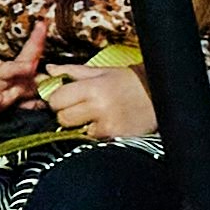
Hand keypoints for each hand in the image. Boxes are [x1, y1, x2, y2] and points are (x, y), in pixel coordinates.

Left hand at [42, 59, 161, 144]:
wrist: (160, 94)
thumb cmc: (129, 82)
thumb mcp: (102, 72)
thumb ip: (73, 71)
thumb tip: (49, 70)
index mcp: (93, 87)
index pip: (56, 99)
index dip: (57, 100)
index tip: (65, 99)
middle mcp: (98, 106)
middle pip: (62, 118)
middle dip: (66, 115)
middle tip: (78, 110)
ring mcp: (107, 124)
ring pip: (75, 132)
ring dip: (80, 126)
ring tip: (94, 117)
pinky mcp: (115, 137)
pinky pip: (92, 139)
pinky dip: (95, 134)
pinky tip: (106, 125)